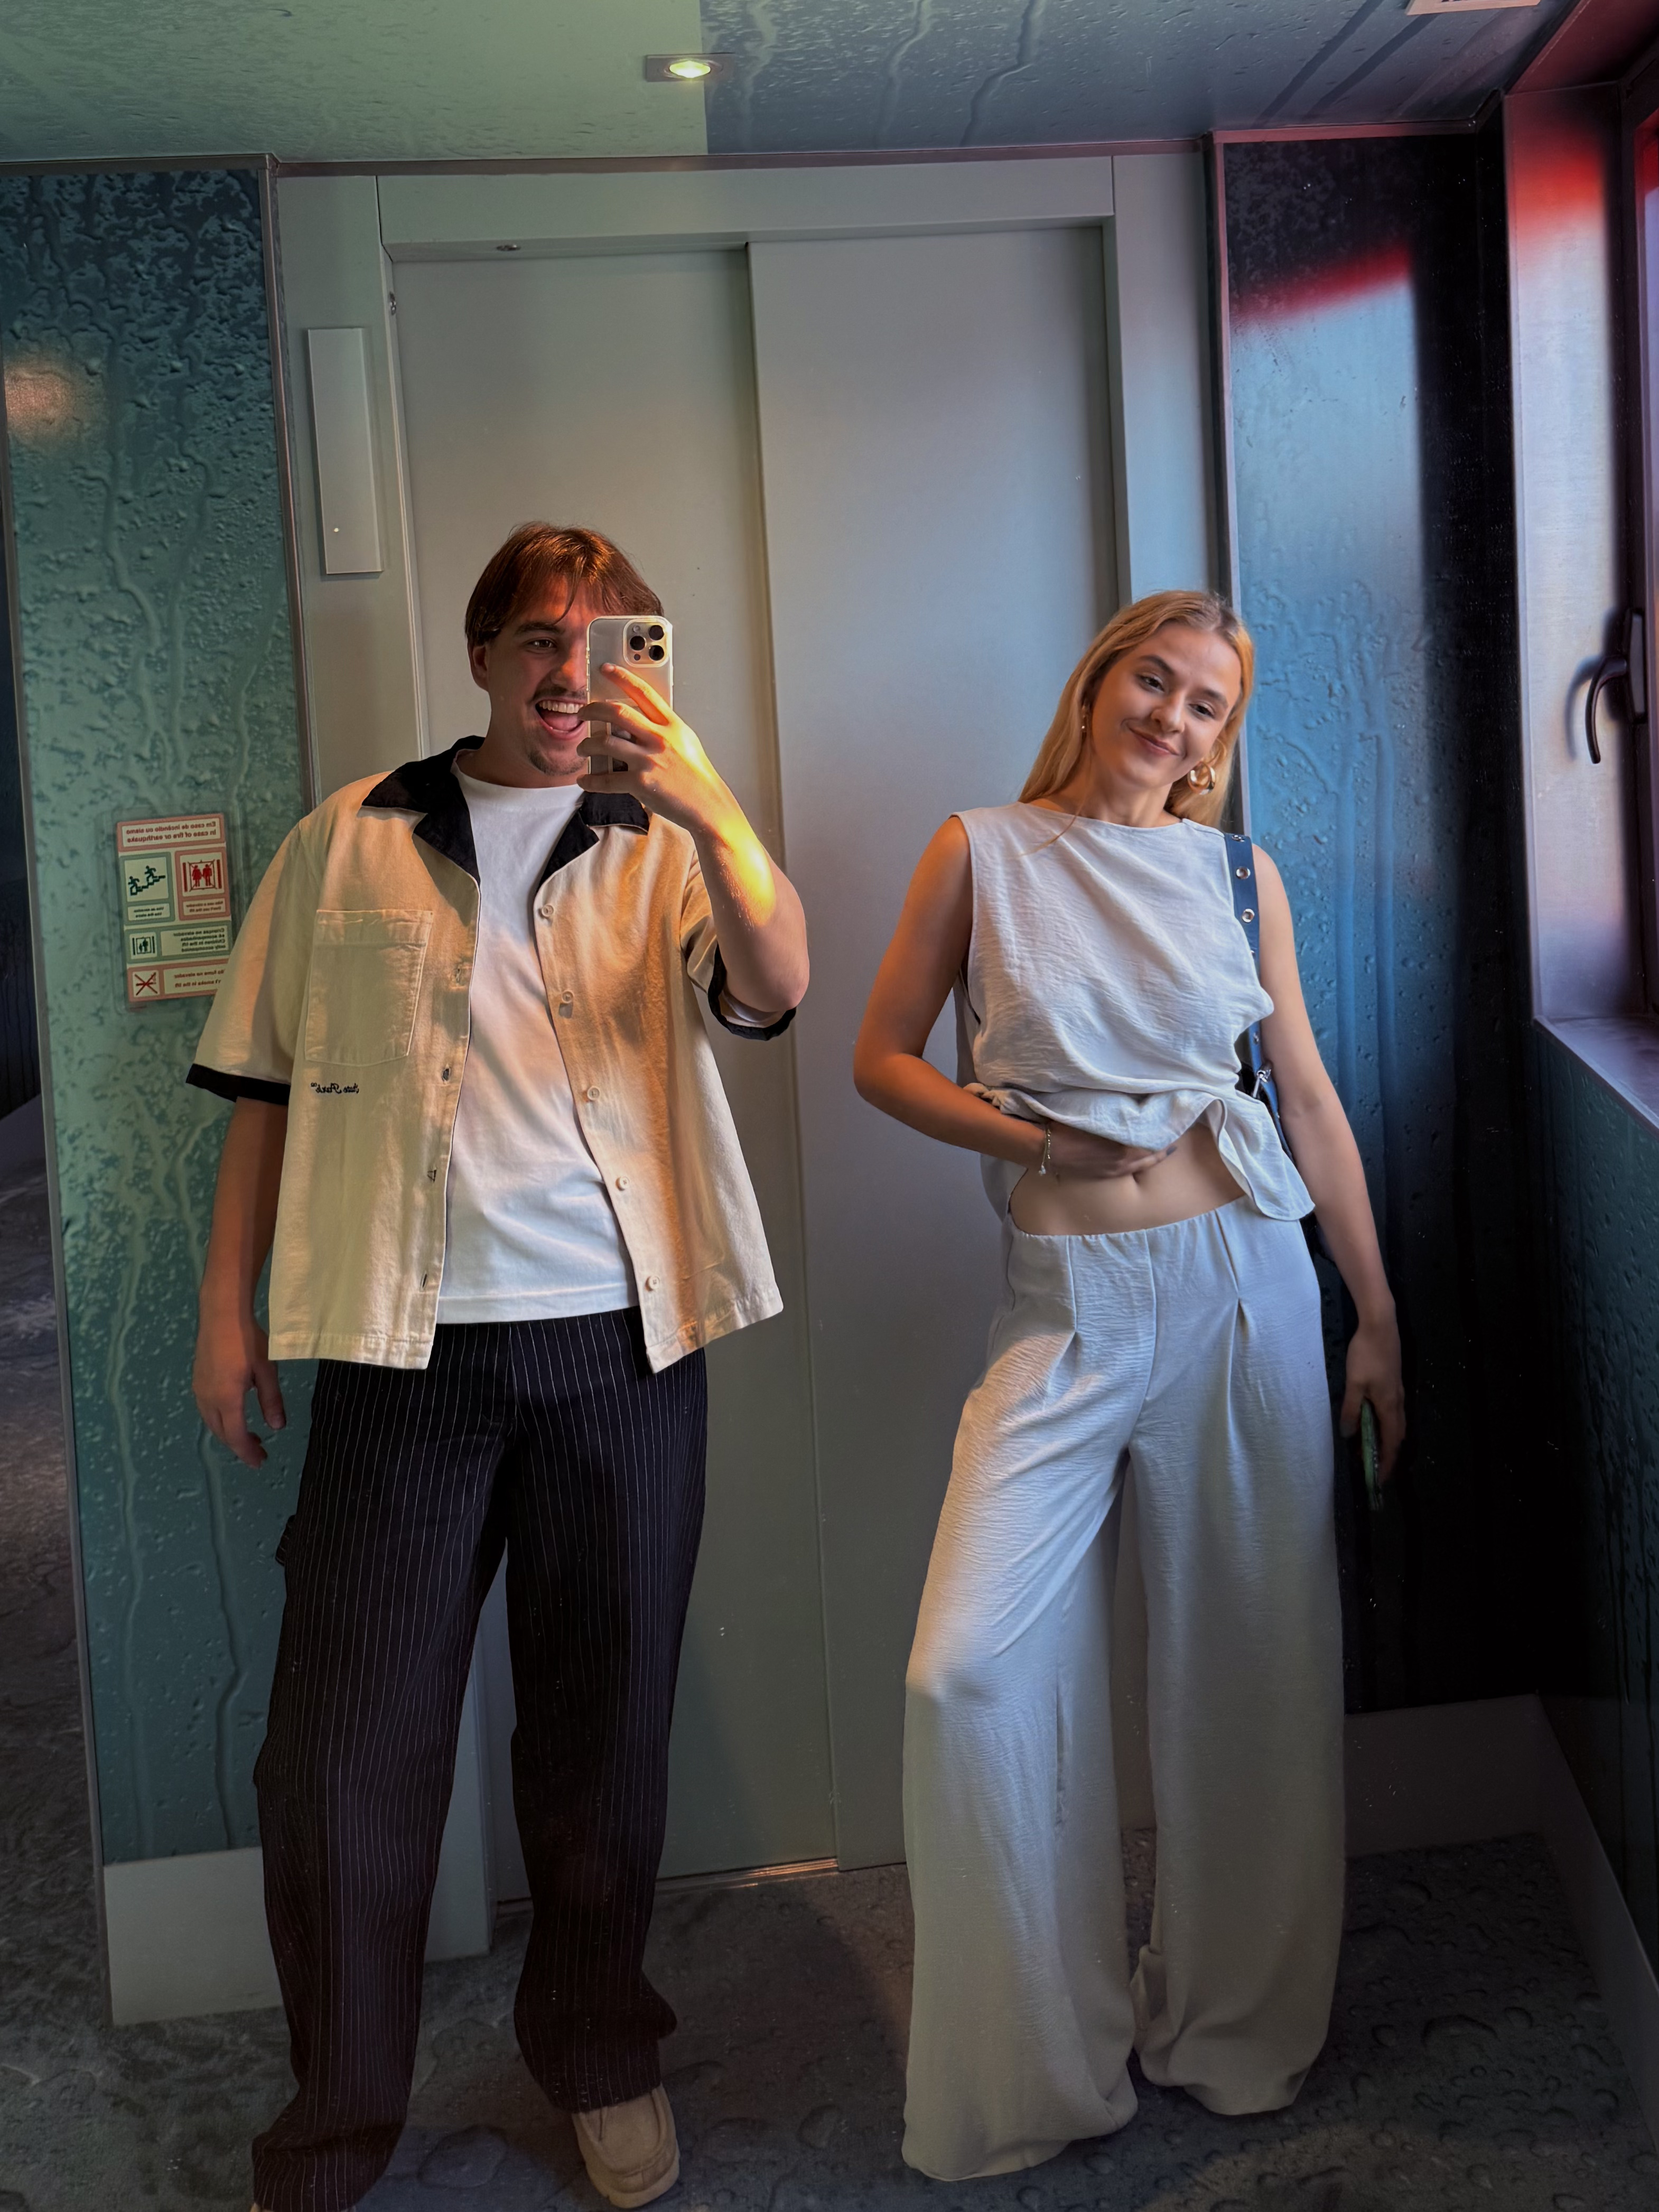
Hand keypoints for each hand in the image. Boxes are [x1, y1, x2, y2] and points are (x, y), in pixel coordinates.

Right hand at [193, 1304, 285, 1468]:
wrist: (221, 1313)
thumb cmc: (247, 1340)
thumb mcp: (267, 1370)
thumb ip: (271, 1400)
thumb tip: (277, 1427)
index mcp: (226, 1399)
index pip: (235, 1436)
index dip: (247, 1452)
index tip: (260, 1462)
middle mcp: (207, 1398)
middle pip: (221, 1432)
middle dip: (239, 1445)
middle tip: (258, 1451)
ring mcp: (199, 1389)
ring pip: (212, 1421)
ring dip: (228, 1432)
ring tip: (248, 1436)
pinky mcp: (197, 1379)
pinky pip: (207, 1409)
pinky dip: (220, 1419)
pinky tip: (233, 1414)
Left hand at [578, 664, 738, 840]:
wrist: (707, 805)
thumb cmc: (698, 776)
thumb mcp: (686, 742)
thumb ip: (664, 729)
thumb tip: (641, 722)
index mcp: (671, 725)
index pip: (643, 693)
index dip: (622, 677)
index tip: (606, 669)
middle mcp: (659, 738)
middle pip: (617, 712)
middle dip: (593, 709)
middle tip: (583, 713)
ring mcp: (649, 761)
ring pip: (605, 743)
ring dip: (586, 745)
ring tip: (582, 748)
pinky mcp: (641, 784)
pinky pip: (607, 779)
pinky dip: (591, 781)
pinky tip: (586, 780)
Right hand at [1044, 1123, 1178, 1178]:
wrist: (1046, 1148)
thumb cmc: (1068, 1125)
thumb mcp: (1096, 1114)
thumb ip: (1118, 1112)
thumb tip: (1135, 1104)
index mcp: (1124, 1145)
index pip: (1155, 1138)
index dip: (1167, 1128)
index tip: (1176, 1118)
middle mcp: (1124, 1160)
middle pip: (1154, 1152)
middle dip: (1166, 1143)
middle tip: (1178, 1131)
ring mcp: (1116, 1170)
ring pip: (1146, 1163)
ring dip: (1158, 1154)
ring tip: (1169, 1147)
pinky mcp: (1107, 1175)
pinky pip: (1134, 1170)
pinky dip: (1145, 1162)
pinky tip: (1148, 1159)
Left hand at [1339, 1312, 1404, 1481]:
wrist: (1380, 1326)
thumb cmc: (1366, 1355)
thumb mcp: (1354, 1384)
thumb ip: (1352, 1410)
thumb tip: (1350, 1434)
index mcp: (1389, 1406)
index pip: (1391, 1442)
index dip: (1387, 1462)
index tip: (1380, 1479)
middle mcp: (1398, 1402)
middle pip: (1397, 1435)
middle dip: (1387, 1453)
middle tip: (1374, 1467)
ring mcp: (1398, 1391)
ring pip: (1396, 1423)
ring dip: (1386, 1438)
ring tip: (1371, 1448)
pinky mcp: (1394, 1382)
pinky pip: (1393, 1411)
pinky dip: (1386, 1424)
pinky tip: (1374, 1421)